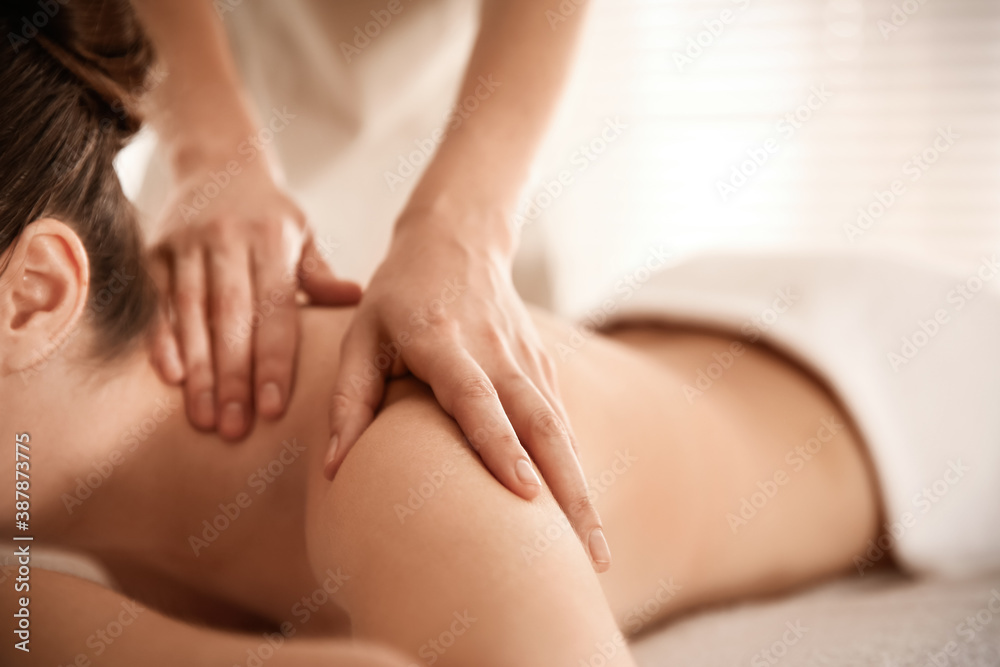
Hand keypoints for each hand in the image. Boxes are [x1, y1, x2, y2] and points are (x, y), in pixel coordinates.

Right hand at [148, 160, 361, 439]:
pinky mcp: (154, 251)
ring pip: (192, 317)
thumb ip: (318, 274)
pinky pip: (157, 302)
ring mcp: (187, 245)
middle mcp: (228, 242)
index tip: (272, 409)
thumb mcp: (302, 233)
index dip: (272, 362)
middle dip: (233, 379)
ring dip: (198, 372)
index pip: (275, 311)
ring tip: (205, 419)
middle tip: (235, 430)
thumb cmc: (269, 212)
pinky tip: (170, 378)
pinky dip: (162, 340)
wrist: (217, 158)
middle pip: (231, 320)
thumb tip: (356, 300)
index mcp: (272, 241)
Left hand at [323, 209, 610, 570]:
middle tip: (587, 553)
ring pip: (560, 429)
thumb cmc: (398, 295)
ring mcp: (525, 357)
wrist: (458, 240)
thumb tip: (335, 469)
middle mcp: (494, 351)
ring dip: (581, 489)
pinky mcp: (541, 364)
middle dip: (568, 490)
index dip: (501, 445)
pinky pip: (560, 421)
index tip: (526, 493)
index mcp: (442, 341)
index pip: (476, 398)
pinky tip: (581, 512)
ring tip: (595, 551)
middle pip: (540, 424)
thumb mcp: (361, 334)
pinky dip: (574, 467)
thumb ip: (349, 399)